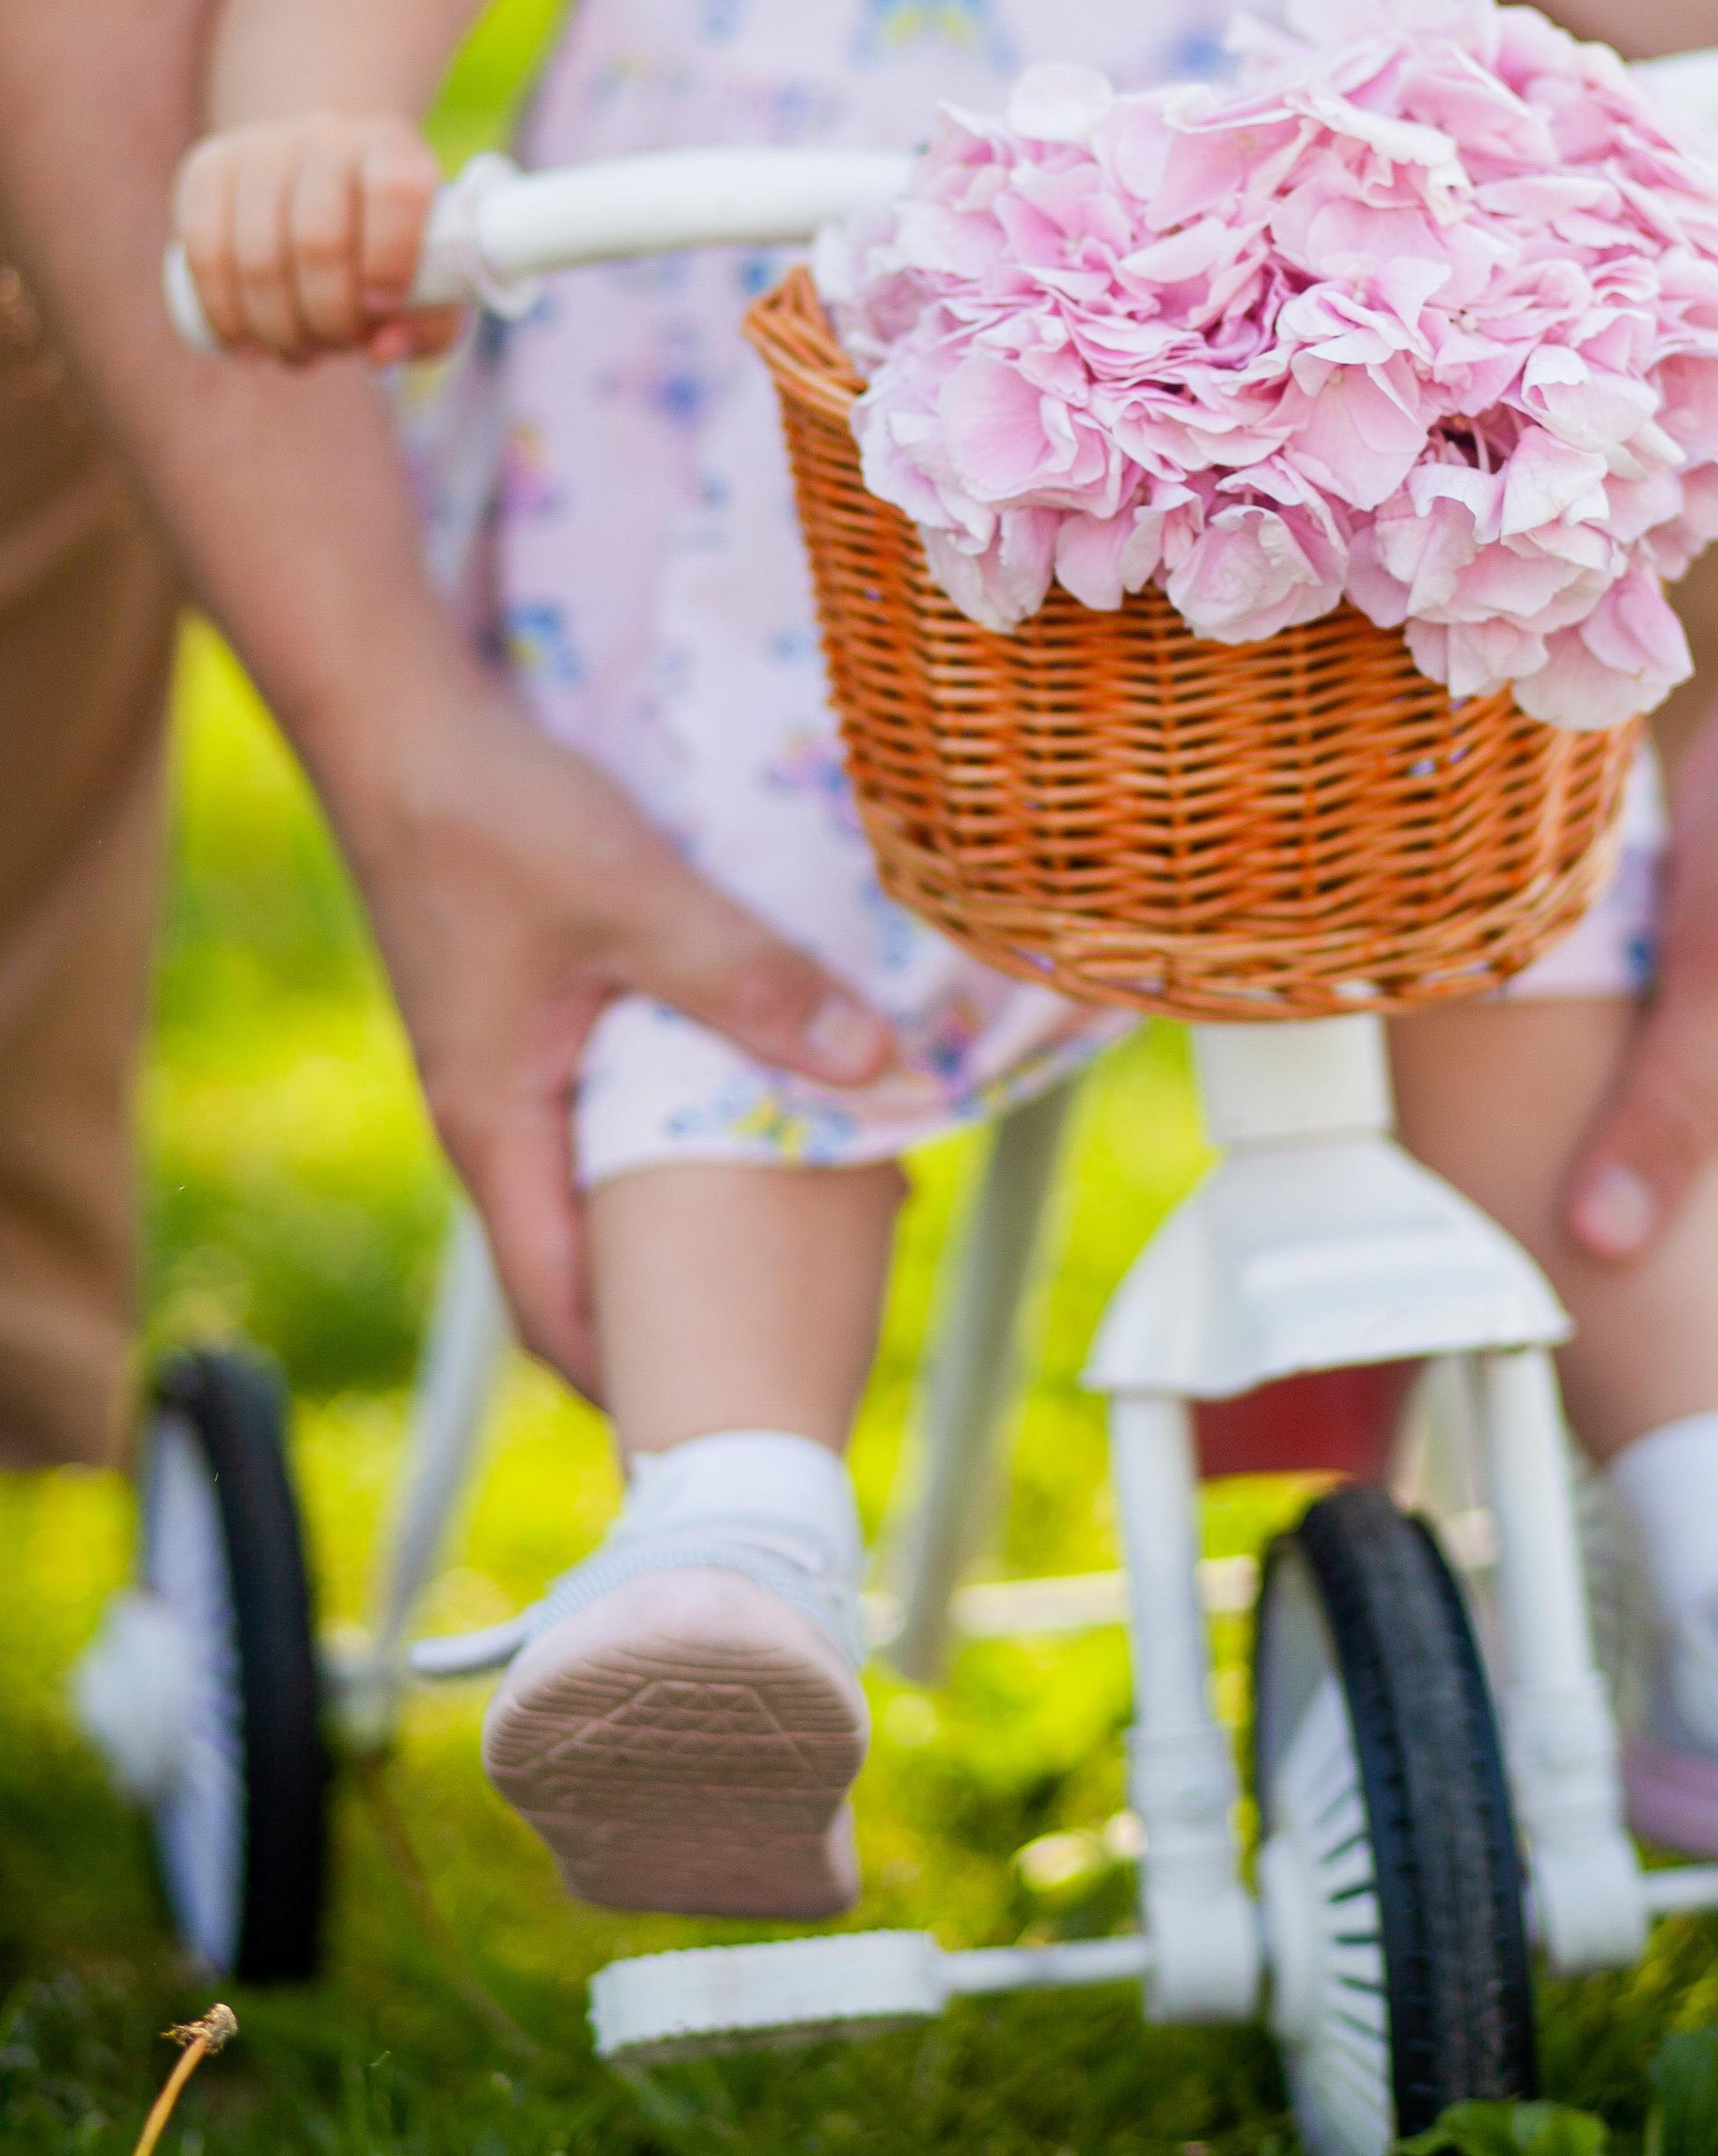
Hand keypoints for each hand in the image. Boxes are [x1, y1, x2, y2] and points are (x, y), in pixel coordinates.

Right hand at [173, 112, 460, 365]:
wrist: (317, 166)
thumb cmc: (386, 239)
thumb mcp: (433, 276)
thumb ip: (429, 323)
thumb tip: (382, 349)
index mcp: (396, 151)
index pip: (395, 192)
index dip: (389, 258)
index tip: (380, 308)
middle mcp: (329, 137)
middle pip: (319, 238)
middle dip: (327, 319)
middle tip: (335, 346)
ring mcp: (261, 148)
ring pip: (258, 256)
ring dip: (277, 327)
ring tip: (297, 352)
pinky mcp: (208, 168)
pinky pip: (204, 254)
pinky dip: (224, 314)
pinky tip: (243, 344)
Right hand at [335, 672, 891, 1392]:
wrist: (402, 722)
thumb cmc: (494, 817)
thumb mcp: (637, 900)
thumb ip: (752, 984)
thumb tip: (877, 1068)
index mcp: (498, 1129)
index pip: (552, 1306)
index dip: (630, 1381)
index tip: (713, 1433)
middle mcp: (496, 1117)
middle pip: (581, 1258)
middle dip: (674, 1309)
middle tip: (786, 1344)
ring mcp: (510, 1066)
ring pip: (600, 1179)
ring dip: (685, 1211)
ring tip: (806, 1231)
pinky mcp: (530, 1014)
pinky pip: (607, 1109)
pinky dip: (678, 1130)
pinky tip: (766, 1100)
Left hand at [1568, 696, 1717, 1417]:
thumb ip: (1671, 1111)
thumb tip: (1602, 1243)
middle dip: (1677, 1350)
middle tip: (1584, 1421)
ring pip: (1669, 1188)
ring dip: (1610, 1241)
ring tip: (1513, 1310)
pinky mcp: (1685, 1009)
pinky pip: (1631, 1103)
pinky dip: (1581, 1138)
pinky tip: (1500, 1157)